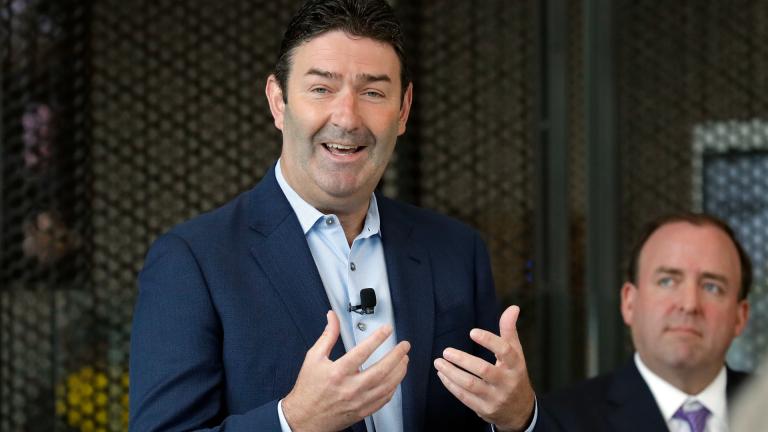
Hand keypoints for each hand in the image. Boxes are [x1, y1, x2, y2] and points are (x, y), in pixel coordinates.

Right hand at [282, 310, 410, 431]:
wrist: (304, 418)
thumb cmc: (308, 388)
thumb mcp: (313, 358)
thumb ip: (327, 336)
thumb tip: (333, 317)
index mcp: (338, 372)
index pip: (363, 352)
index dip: (377, 338)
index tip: (387, 330)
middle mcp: (350, 388)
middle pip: (381, 370)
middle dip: (396, 355)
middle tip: (404, 346)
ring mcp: (358, 401)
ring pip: (386, 386)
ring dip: (399, 371)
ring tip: (404, 360)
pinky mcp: (362, 411)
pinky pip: (384, 399)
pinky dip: (393, 388)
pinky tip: (396, 379)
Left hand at [433, 305, 534, 431]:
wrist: (519, 410)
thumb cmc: (514, 375)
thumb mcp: (516, 354)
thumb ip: (509, 331)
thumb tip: (513, 307)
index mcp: (516, 366)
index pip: (505, 351)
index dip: (489, 341)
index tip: (472, 332)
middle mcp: (506, 382)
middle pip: (484, 370)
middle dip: (462, 360)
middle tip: (446, 351)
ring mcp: (495, 397)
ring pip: (471, 385)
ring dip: (452, 373)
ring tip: (438, 362)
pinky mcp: (484, 409)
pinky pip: (465, 397)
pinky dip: (451, 385)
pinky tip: (442, 375)